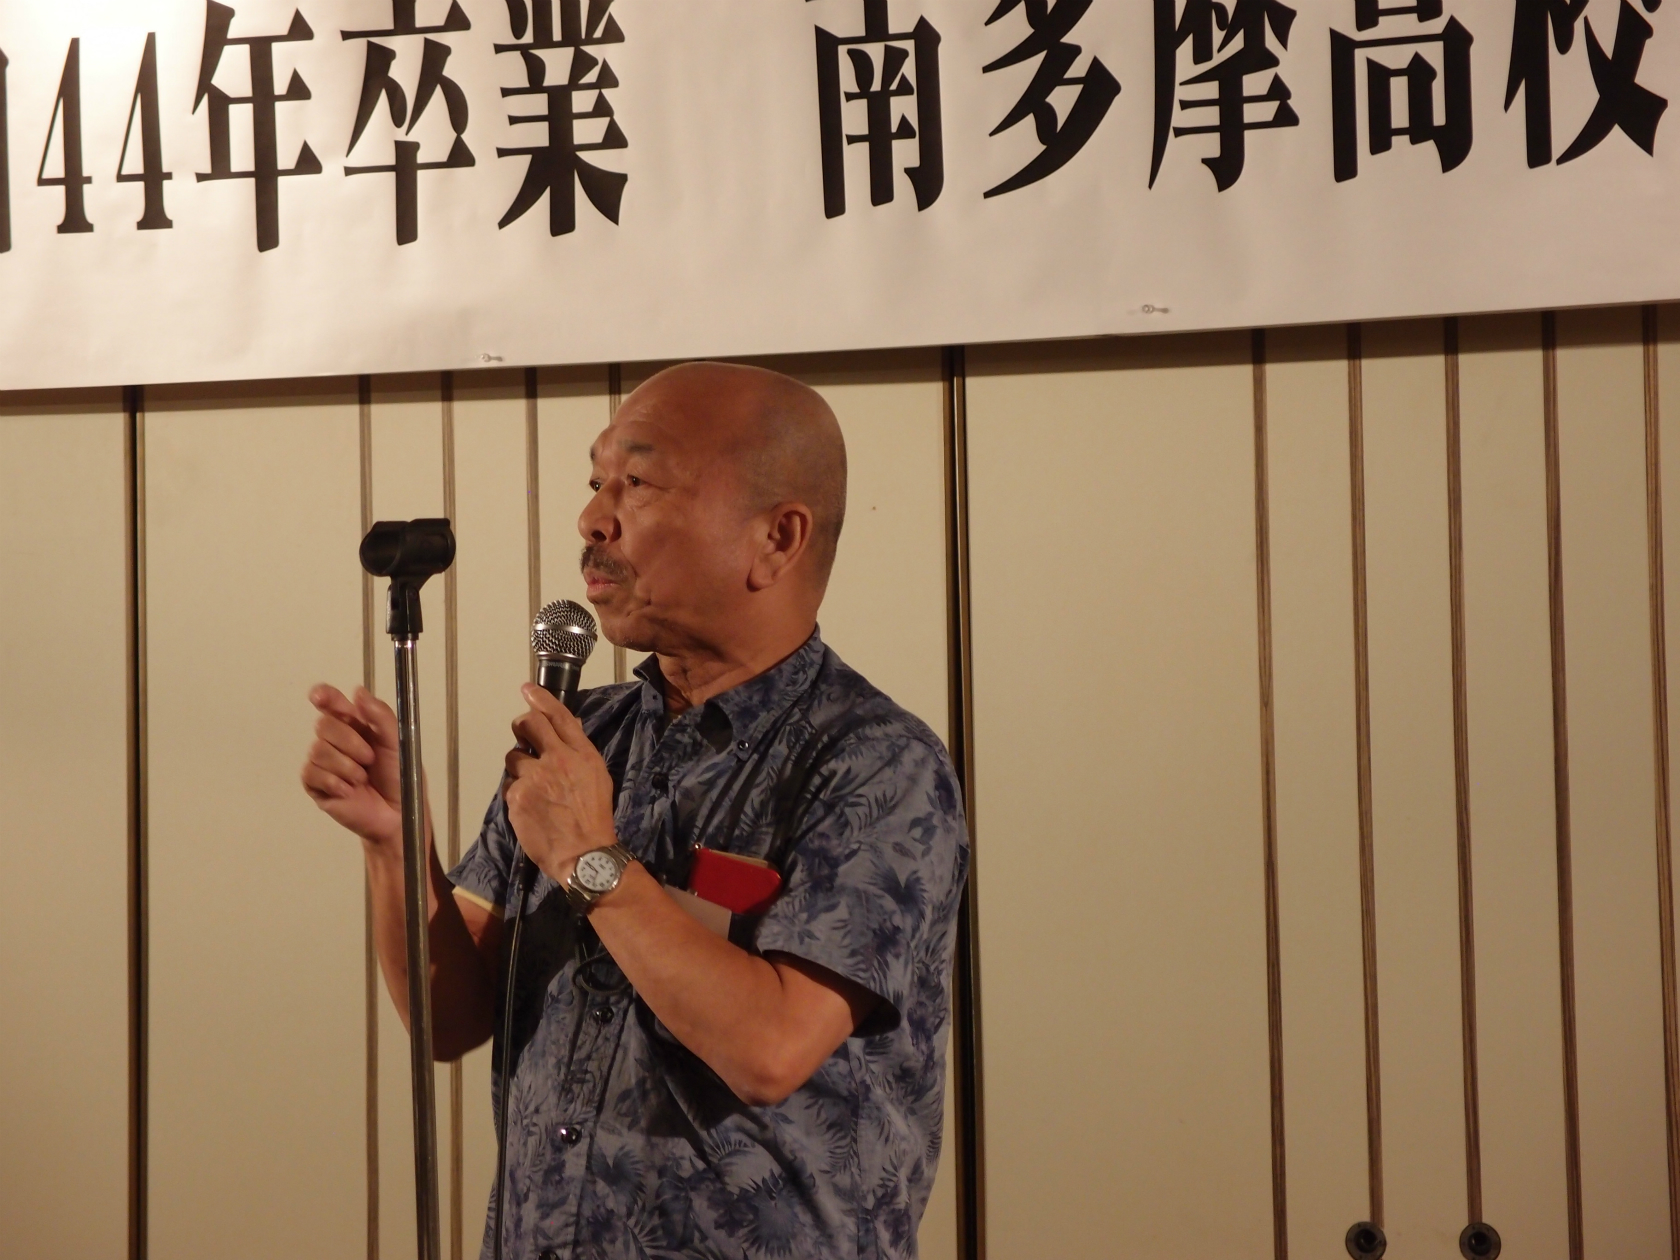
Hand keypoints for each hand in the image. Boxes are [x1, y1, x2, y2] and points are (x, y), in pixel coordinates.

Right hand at [301, 685, 402, 853]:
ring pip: (318, 750)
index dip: (323, 696)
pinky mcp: (316, 785)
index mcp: (355, 725)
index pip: (332, 704)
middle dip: (349, 742)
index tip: (319, 697)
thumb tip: (358, 691)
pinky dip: (333, 781)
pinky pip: (312, 773)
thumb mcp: (397, 742)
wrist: (397, 812)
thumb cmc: (400, 776)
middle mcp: (336, 740)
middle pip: (324, 725)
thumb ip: (380, 716)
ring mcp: (323, 763)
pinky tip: (348, 790)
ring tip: (362, 779)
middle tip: (369, 759)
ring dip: (346, 766)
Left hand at [504, 684, 616, 883]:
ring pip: (513, 757)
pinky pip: (510, 785)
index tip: (527, 689)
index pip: (558, 716)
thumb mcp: (598, 777)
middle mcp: (556, 760)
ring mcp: (534, 778)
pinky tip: (531, 807)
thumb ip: (580, 751)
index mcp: (580, 754)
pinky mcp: (517, 797)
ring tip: (535, 787)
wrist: (584, 853)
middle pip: (528, 725)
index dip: (541, 699)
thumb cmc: (594, 817)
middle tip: (525, 736)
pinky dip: (518, 792)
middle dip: (522, 726)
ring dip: (520, 766)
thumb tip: (568, 729)